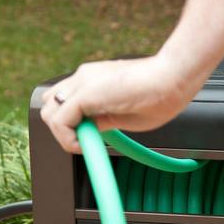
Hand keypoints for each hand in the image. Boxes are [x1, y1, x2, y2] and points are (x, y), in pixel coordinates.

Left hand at [40, 55, 202, 152]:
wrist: (173, 80)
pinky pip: (59, 121)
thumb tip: (92, 130)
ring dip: (63, 134)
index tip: (91, 140)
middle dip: (63, 129)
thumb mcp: (126, 114)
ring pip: (49, 112)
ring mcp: (82, 83)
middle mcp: (83, 78)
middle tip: (86, 142)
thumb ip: (105, 120)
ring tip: (87, 144)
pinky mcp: (85, 94)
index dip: (71, 125)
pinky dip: (67, 139)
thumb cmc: (161, 95)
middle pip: (51, 106)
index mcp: (93, 80)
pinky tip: (86, 145)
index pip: (63, 102)